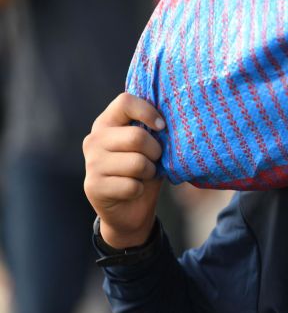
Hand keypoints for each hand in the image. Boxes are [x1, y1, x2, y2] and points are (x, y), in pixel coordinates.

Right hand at [83, 93, 164, 247]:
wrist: (129, 211)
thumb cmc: (143, 172)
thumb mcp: (150, 148)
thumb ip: (153, 132)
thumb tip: (171, 121)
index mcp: (107, 123)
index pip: (125, 101)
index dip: (148, 112)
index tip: (162, 127)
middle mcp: (94, 139)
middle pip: (137, 136)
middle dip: (156, 152)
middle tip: (154, 160)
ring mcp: (91, 163)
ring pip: (137, 163)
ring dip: (149, 172)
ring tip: (143, 176)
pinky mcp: (94, 186)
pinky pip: (132, 186)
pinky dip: (140, 190)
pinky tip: (132, 191)